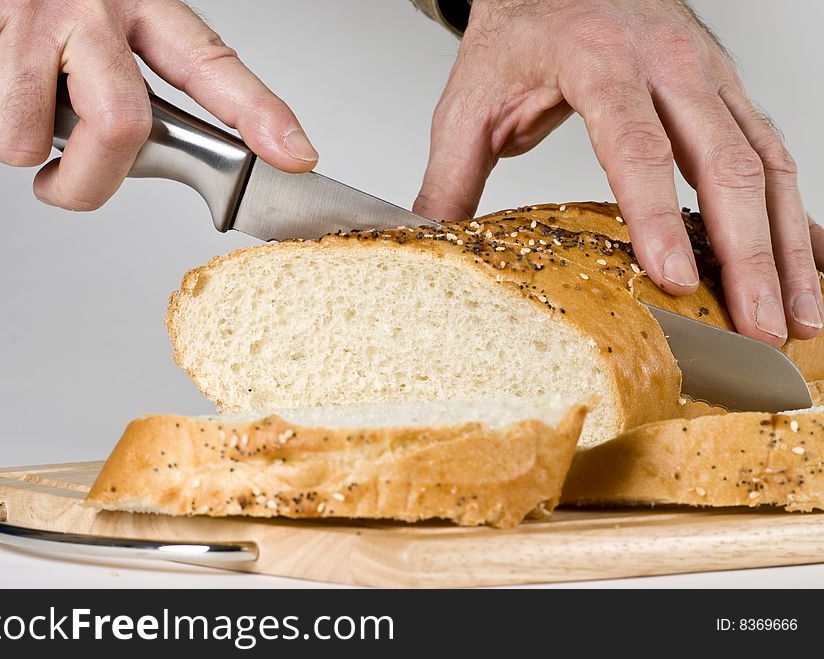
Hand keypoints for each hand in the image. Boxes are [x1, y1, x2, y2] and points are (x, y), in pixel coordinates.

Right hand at [0, 0, 316, 210]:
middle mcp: (86, 3)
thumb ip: (123, 76)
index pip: (211, 63)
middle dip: (84, 184)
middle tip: (63, 183)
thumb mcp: (93, 13)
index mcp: (134, 1)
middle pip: (119, 128)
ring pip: (20, 139)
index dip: (258, 113)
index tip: (295, 156)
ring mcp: (20, 13)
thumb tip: (135, 154)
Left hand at [414, 0, 821, 344]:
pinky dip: (793, 212)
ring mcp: (709, 73)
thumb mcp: (470, 99)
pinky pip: (773, 151)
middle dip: (748, 256)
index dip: (657, 217)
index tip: (674, 280)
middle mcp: (669, 62)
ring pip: (766, 163)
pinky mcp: (726, 90)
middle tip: (757, 329)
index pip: (637, 145)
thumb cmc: (521, 30)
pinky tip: (804, 262)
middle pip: (726, 163)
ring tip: (797, 315)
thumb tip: (429, 244)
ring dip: (786, 247)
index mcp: (599, 60)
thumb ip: (450, 175)